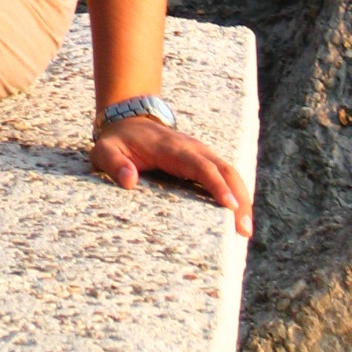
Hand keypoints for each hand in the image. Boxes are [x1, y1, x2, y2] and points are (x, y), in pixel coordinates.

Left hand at [89, 116, 252, 236]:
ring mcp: (200, 154)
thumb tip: (129, 181)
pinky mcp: (202, 162)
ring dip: (243, 199)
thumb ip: (113, 163)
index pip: (201, 165)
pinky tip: (239, 218)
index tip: (230, 206)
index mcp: (172, 147)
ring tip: (246, 231)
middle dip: (240, 197)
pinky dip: (236, 194)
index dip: (217, 185)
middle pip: (225, 170)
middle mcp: (193, 149)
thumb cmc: (117, 141)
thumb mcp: (105, 149)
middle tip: (245, 231)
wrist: (129, 120)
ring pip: (230, 173)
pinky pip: (225, 177)